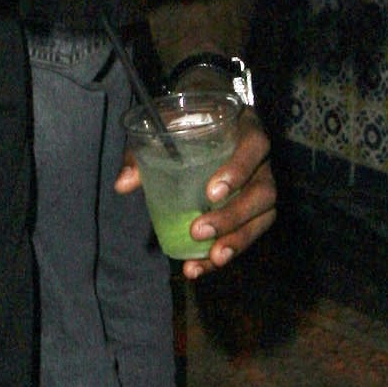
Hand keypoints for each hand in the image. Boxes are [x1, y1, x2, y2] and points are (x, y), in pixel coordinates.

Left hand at [117, 113, 275, 273]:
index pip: (255, 147)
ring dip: (237, 241)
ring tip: (211, 259)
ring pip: (263, 217)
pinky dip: (226, 252)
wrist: (206, 119)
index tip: (211, 193)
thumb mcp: (166, 125)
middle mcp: (262, 160)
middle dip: (233, 216)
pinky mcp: (257, 209)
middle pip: (263, 192)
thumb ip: (145, 151)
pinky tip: (200, 267)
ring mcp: (263, 185)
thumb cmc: (187, 120)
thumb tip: (123, 184)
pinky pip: (250, 233)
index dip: (238, 171)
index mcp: (245, 129)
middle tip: (198, 231)